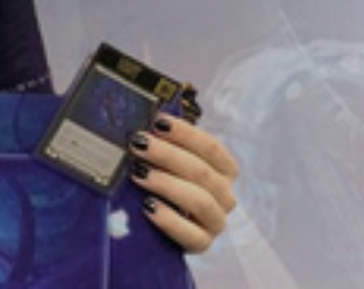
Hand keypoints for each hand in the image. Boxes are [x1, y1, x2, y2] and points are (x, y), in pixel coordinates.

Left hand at [130, 115, 239, 252]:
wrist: (163, 230)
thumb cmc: (166, 185)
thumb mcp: (167, 163)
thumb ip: (163, 144)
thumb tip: (140, 119)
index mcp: (223, 170)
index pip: (212, 148)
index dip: (186, 133)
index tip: (157, 122)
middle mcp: (225, 196)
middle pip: (202, 172)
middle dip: (168, 155)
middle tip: (138, 144)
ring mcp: (216, 222)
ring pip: (201, 201)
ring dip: (168, 184)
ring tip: (138, 173)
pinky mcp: (202, 244)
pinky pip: (192, 236)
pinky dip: (170, 220)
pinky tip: (148, 207)